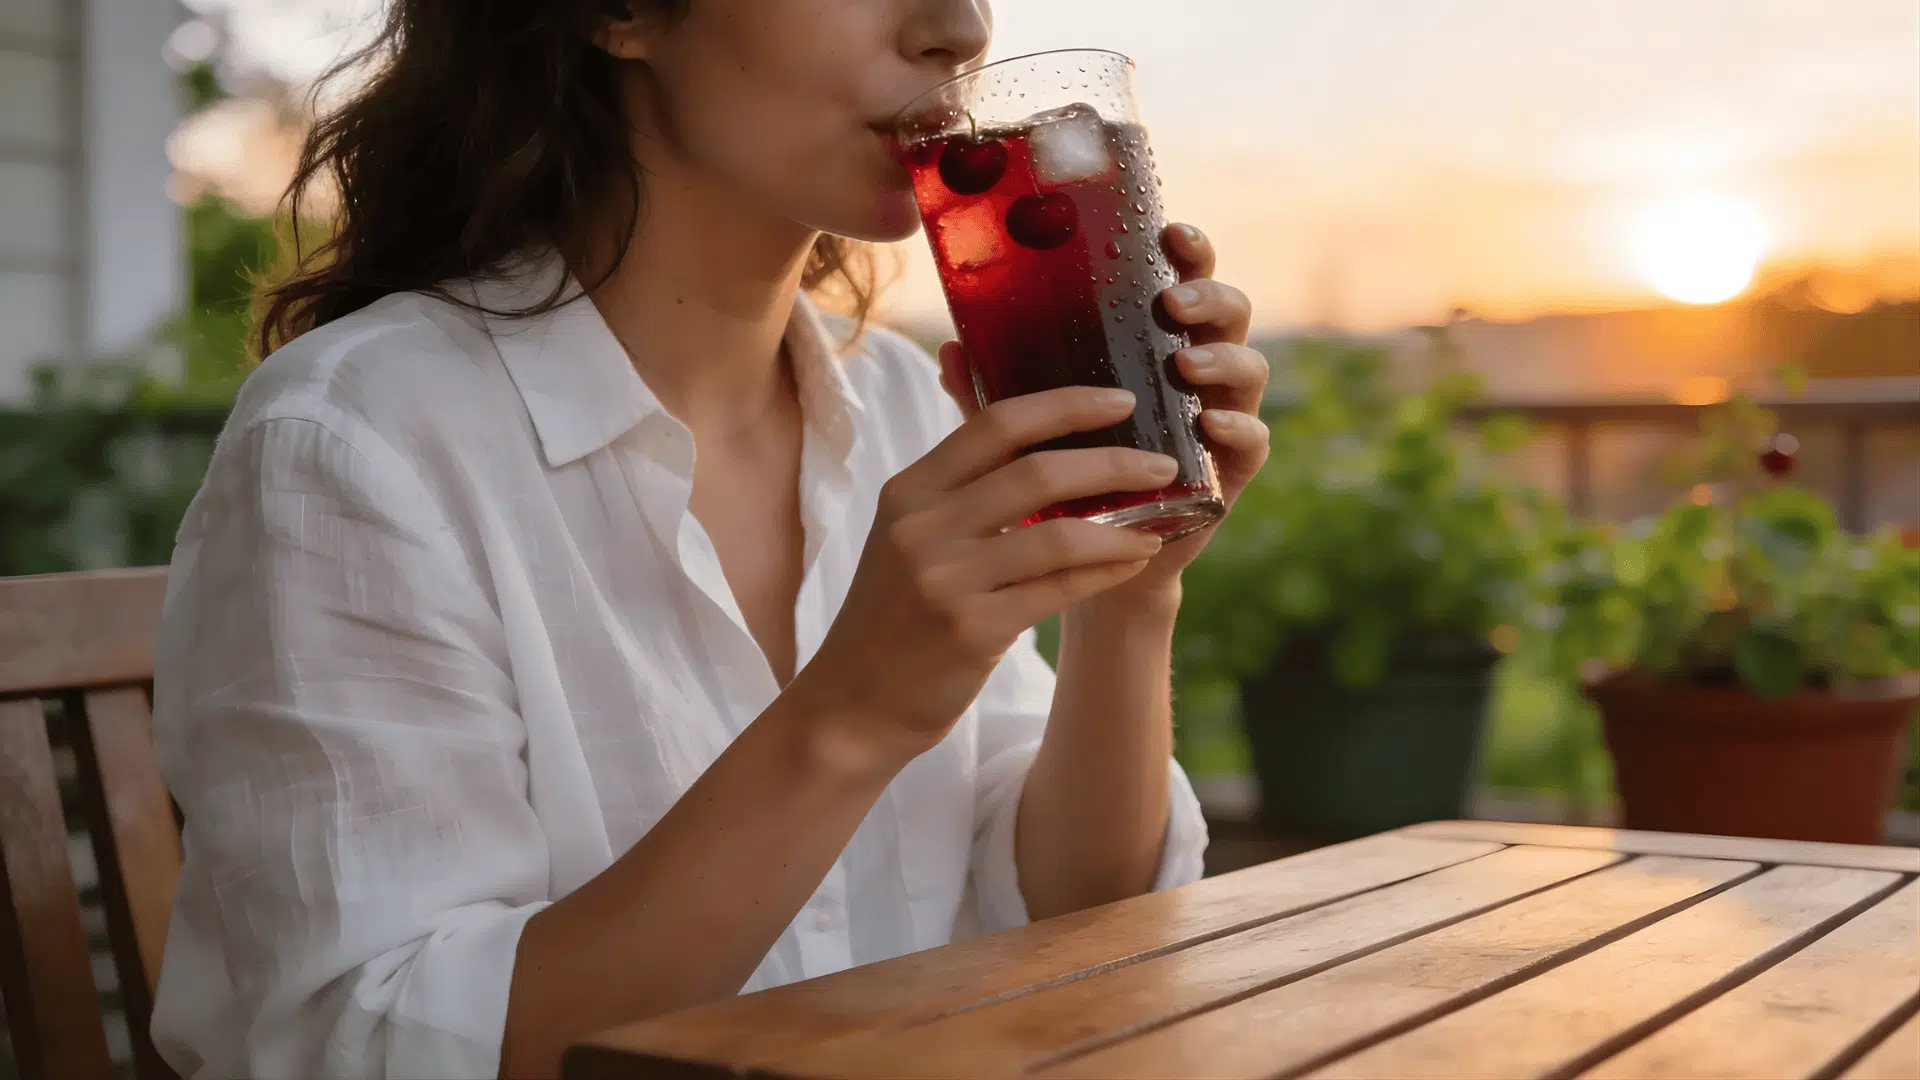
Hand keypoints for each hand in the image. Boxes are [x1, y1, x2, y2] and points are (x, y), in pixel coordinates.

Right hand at [796, 386, 1171, 762]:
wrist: (852, 704)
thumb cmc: (893, 616)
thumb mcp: (907, 538)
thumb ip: (958, 491)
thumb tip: (1041, 443)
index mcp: (908, 491)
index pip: (996, 423)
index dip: (1066, 404)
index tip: (1120, 400)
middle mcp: (922, 526)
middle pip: (1036, 471)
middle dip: (1113, 463)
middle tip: (1162, 464)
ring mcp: (945, 579)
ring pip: (1057, 534)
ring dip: (1122, 523)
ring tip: (1161, 518)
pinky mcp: (971, 630)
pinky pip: (1059, 589)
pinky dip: (1105, 569)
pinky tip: (1133, 559)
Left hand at [934, 223, 1269, 605]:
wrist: (1086, 562)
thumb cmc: (1058, 479)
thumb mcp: (1023, 431)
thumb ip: (994, 391)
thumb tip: (947, 348)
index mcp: (1152, 342)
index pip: (1180, 279)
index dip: (1187, 251)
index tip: (1169, 232)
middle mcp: (1194, 369)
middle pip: (1228, 311)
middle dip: (1209, 296)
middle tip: (1173, 303)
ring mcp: (1218, 416)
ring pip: (1248, 368)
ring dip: (1223, 359)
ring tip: (1187, 366)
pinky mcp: (1230, 470)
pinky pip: (1253, 440)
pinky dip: (1238, 428)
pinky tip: (1210, 424)